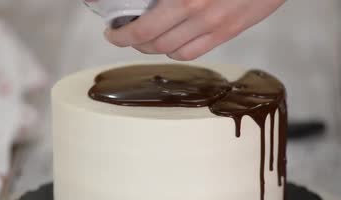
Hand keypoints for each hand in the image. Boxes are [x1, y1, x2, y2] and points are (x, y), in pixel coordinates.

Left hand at [104, 0, 285, 60]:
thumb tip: (154, 2)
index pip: (142, 26)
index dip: (121, 33)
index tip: (112, 31)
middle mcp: (196, 10)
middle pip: (152, 42)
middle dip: (131, 42)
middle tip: (123, 34)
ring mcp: (213, 25)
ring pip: (170, 51)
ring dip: (152, 48)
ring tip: (145, 40)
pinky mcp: (228, 31)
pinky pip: (193, 53)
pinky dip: (175, 52)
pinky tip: (170, 44)